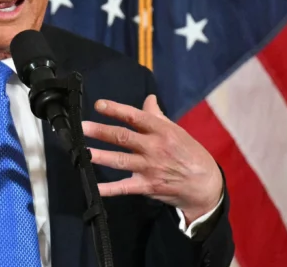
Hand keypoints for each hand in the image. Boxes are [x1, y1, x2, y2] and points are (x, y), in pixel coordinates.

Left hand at [82, 95, 222, 223]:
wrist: (205, 184)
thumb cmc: (189, 153)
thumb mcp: (176, 131)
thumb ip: (157, 116)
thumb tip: (148, 98)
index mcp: (161, 130)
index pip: (135, 116)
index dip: (116, 110)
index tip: (98, 105)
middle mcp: (154, 147)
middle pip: (123, 137)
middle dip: (101, 131)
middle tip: (81, 127)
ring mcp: (150, 167)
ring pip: (120, 160)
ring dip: (99, 156)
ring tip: (82, 151)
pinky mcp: (148, 185)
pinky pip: (124, 187)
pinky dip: (109, 188)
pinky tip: (94, 186)